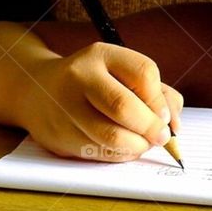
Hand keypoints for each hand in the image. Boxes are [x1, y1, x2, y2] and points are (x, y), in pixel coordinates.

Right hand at [21, 42, 183, 161]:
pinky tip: (121, 148)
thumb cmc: (94, 83)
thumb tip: (174, 125)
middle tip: (160, 138)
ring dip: (136, 146)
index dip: (160, 101)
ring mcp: (65, 107)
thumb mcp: (121, 73)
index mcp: (101, 55)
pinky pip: (98, 153)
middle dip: (150, 128)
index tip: (166, 117)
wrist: (37, 90)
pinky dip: (119, 155)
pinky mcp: (59, 135)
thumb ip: (156, 93)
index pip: (143, 73)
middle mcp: (79, 77)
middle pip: (123, 107)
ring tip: (142, 144)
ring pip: (111, 137)